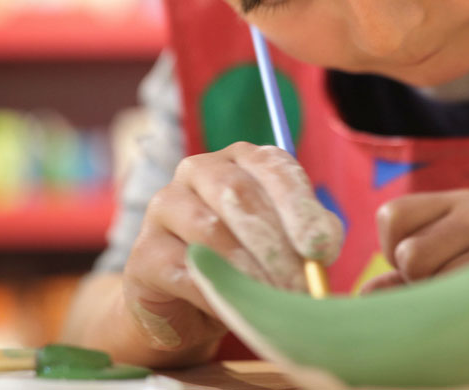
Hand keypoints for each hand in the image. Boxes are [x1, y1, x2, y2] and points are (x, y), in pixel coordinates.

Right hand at [122, 142, 342, 356]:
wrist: (185, 304)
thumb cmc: (245, 260)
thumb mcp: (284, 241)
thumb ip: (308, 236)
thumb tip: (324, 245)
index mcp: (240, 157)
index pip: (273, 165)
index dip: (300, 206)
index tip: (322, 246)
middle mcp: (199, 170)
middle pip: (240, 193)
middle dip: (276, 243)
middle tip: (302, 284)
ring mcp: (166, 206)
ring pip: (211, 229)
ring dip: (250, 270)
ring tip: (276, 301)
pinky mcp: (144, 252)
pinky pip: (185, 269)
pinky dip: (218, 292)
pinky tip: (239, 311)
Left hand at [361, 189, 468, 293]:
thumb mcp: (446, 270)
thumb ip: (402, 281)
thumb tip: (365, 296)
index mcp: (457, 203)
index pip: (391, 215)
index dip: (393, 249)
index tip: (416, 266)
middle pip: (405, 252)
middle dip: (417, 279)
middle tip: (455, 284)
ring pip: (423, 272)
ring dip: (439, 294)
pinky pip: (452, 294)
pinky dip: (459, 308)